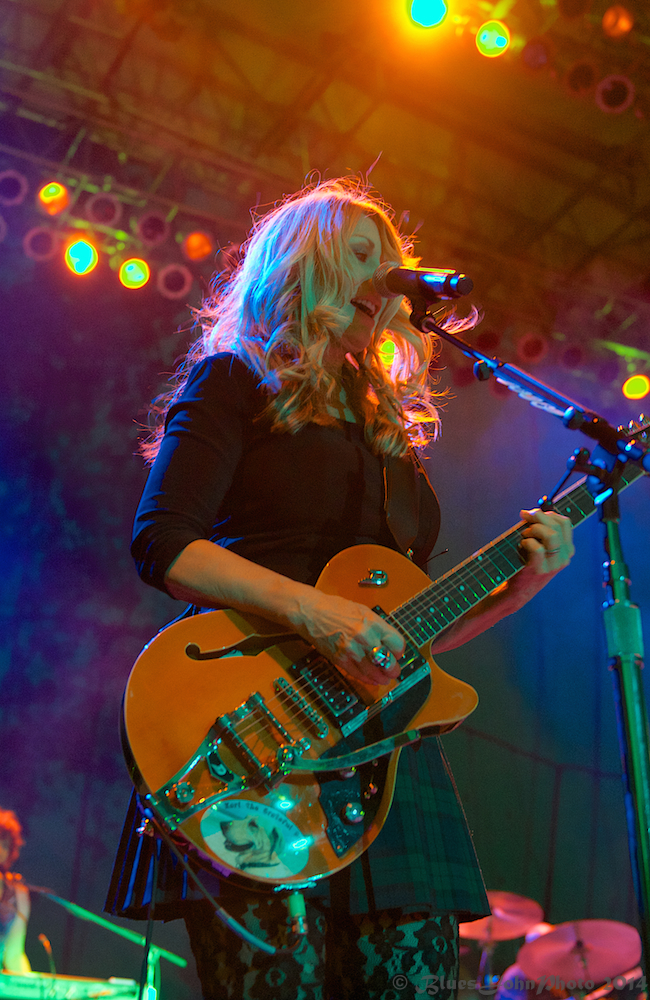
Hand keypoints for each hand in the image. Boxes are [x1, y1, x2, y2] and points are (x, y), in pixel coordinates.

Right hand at [288, 589, 404, 685]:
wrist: (312, 613)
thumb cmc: (337, 609)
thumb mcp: (363, 612)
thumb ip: (377, 627)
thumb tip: (388, 643)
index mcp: (374, 623)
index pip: (397, 644)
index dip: (399, 651)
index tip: (397, 654)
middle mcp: (366, 638)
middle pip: (388, 661)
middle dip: (393, 669)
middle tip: (394, 671)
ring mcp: (353, 651)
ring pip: (375, 672)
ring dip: (382, 678)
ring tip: (385, 679)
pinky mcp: (341, 660)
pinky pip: (359, 675)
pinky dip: (368, 679)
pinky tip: (372, 680)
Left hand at [519, 508, 574, 574]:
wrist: (518, 591)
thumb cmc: (526, 563)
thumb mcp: (540, 546)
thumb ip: (540, 530)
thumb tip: (531, 512)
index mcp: (567, 549)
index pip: (565, 523)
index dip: (548, 513)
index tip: (532, 513)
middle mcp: (564, 557)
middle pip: (557, 526)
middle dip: (538, 516)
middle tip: (524, 517)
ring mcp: (554, 564)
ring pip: (551, 535)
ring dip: (534, 529)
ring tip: (524, 535)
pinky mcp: (540, 570)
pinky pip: (537, 548)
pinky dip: (527, 542)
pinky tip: (521, 545)